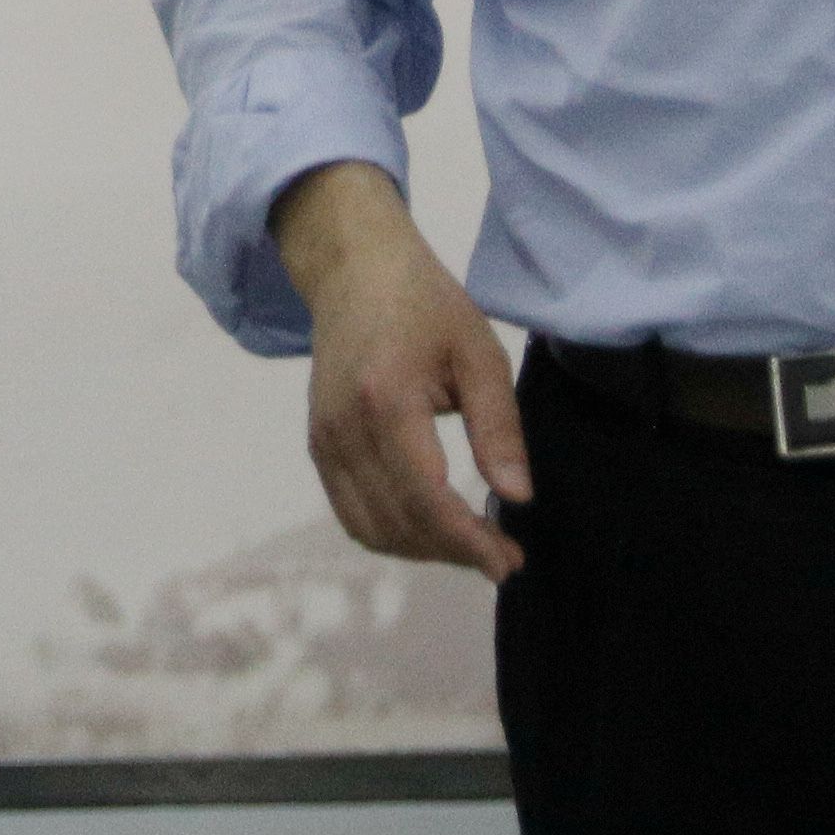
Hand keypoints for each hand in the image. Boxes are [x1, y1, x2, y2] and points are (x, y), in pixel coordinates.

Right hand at [273, 162, 526, 579]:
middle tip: (504, 556)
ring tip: (471, 545)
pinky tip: (431, 528)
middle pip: (399, 523)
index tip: (508, 564)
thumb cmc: (426, 305)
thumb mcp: (479, 353)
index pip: (427, 498)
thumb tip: (517, 498)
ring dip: (423, 551)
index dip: (468, 542)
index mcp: (388, 400)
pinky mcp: (318, 445)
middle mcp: (345, 429)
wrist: (354, 271)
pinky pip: (351, 514)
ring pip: (371, 529)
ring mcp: (324, 440)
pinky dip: (392, 534)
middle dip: (454, 553)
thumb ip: (498, 428)